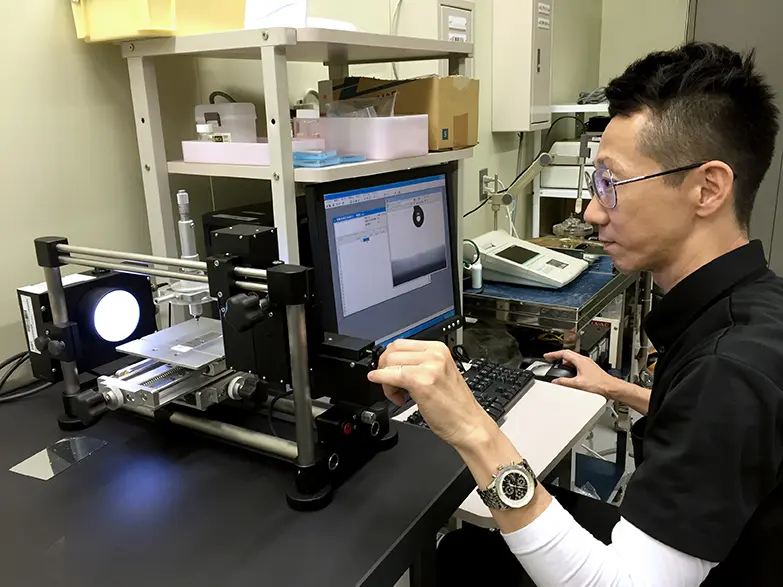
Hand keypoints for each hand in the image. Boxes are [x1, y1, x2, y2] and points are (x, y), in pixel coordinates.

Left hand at [368, 339, 495, 449]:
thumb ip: (419, 364)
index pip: (400, 343)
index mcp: (439, 349)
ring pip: (389, 362)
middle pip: (393, 350)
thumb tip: (392, 362)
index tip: (387, 371)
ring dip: (386, 380)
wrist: (469, 425)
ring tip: (398, 395)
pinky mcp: (422, 382)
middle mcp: (435, 354)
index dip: (388, 359)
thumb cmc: (455, 405)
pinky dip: (382, 382)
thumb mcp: (439, 374)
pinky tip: (389, 393)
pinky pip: (390, 375)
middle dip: (384, 368)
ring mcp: (429, 367)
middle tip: (390, 385)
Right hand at [543, 349, 618, 397]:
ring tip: (558, 366)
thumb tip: (556, 381)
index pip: (564, 353)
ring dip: (565, 361)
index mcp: (581, 360)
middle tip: (550, 359)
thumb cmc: (599, 384)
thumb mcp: (578, 384)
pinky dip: (571, 366)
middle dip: (558, 356)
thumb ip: (565, 382)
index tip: (546, 356)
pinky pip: (578, 364)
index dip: (553, 354)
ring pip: (573, 359)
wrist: (611, 388)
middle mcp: (585, 360)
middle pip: (568, 354)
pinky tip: (570, 373)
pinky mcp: (590, 369)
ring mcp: (588, 364)